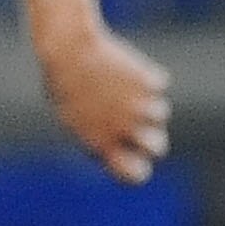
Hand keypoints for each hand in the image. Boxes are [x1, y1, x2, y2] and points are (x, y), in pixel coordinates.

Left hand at [39, 23, 170, 182]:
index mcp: (102, 145)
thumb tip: (123, 144)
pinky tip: (123, 68)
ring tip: (120, 88)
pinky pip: (157, 84)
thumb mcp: (73, 116)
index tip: (133, 159)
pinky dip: (146, 77)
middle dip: (152, 137)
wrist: (69, 51)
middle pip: (158, 148)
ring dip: (147, 102)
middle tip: (138, 124)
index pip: (135, 174)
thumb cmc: (64, 85)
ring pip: (160, 112)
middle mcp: (126, 130)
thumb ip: (100, 135)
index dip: (137, 169)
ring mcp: (141, 106)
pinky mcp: (151, 82)